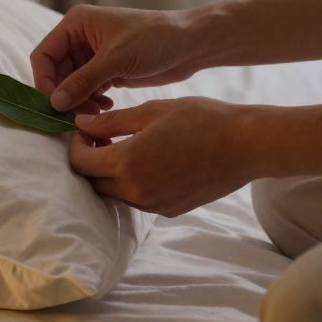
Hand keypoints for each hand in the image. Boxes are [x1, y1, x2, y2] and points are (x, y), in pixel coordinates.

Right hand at [31, 5, 203, 111]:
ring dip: (79, 101)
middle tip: (77, 115)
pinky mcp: (108, 70)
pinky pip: (88, 90)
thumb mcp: (115, 59)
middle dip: (64, 94)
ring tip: (96, 113)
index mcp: (77, 24)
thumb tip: (55, 103)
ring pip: (71, 84)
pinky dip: (92, 101)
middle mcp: (81, 37)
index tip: (54, 104)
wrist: (190, 44)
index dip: (44, 80)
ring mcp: (94, 55)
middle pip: (55, 72)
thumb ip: (83, 81)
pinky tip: (106, 106)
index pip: (43, 54)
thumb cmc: (155, 39)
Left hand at [68, 98, 262, 216]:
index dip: (75, 146)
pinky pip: (139, 199)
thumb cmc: (201, 120)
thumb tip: (82, 125)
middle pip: (94, 183)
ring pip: (115, 193)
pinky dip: (132, 183)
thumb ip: (111, 122)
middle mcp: (136, 191)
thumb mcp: (151, 111)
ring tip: (124, 147)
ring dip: (110, 174)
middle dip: (90, 161)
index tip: (83, 131)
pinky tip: (147, 161)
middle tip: (99, 138)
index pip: (81, 162)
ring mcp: (154, 205)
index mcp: (127, 163)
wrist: (246, 145)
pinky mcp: (169, 210)